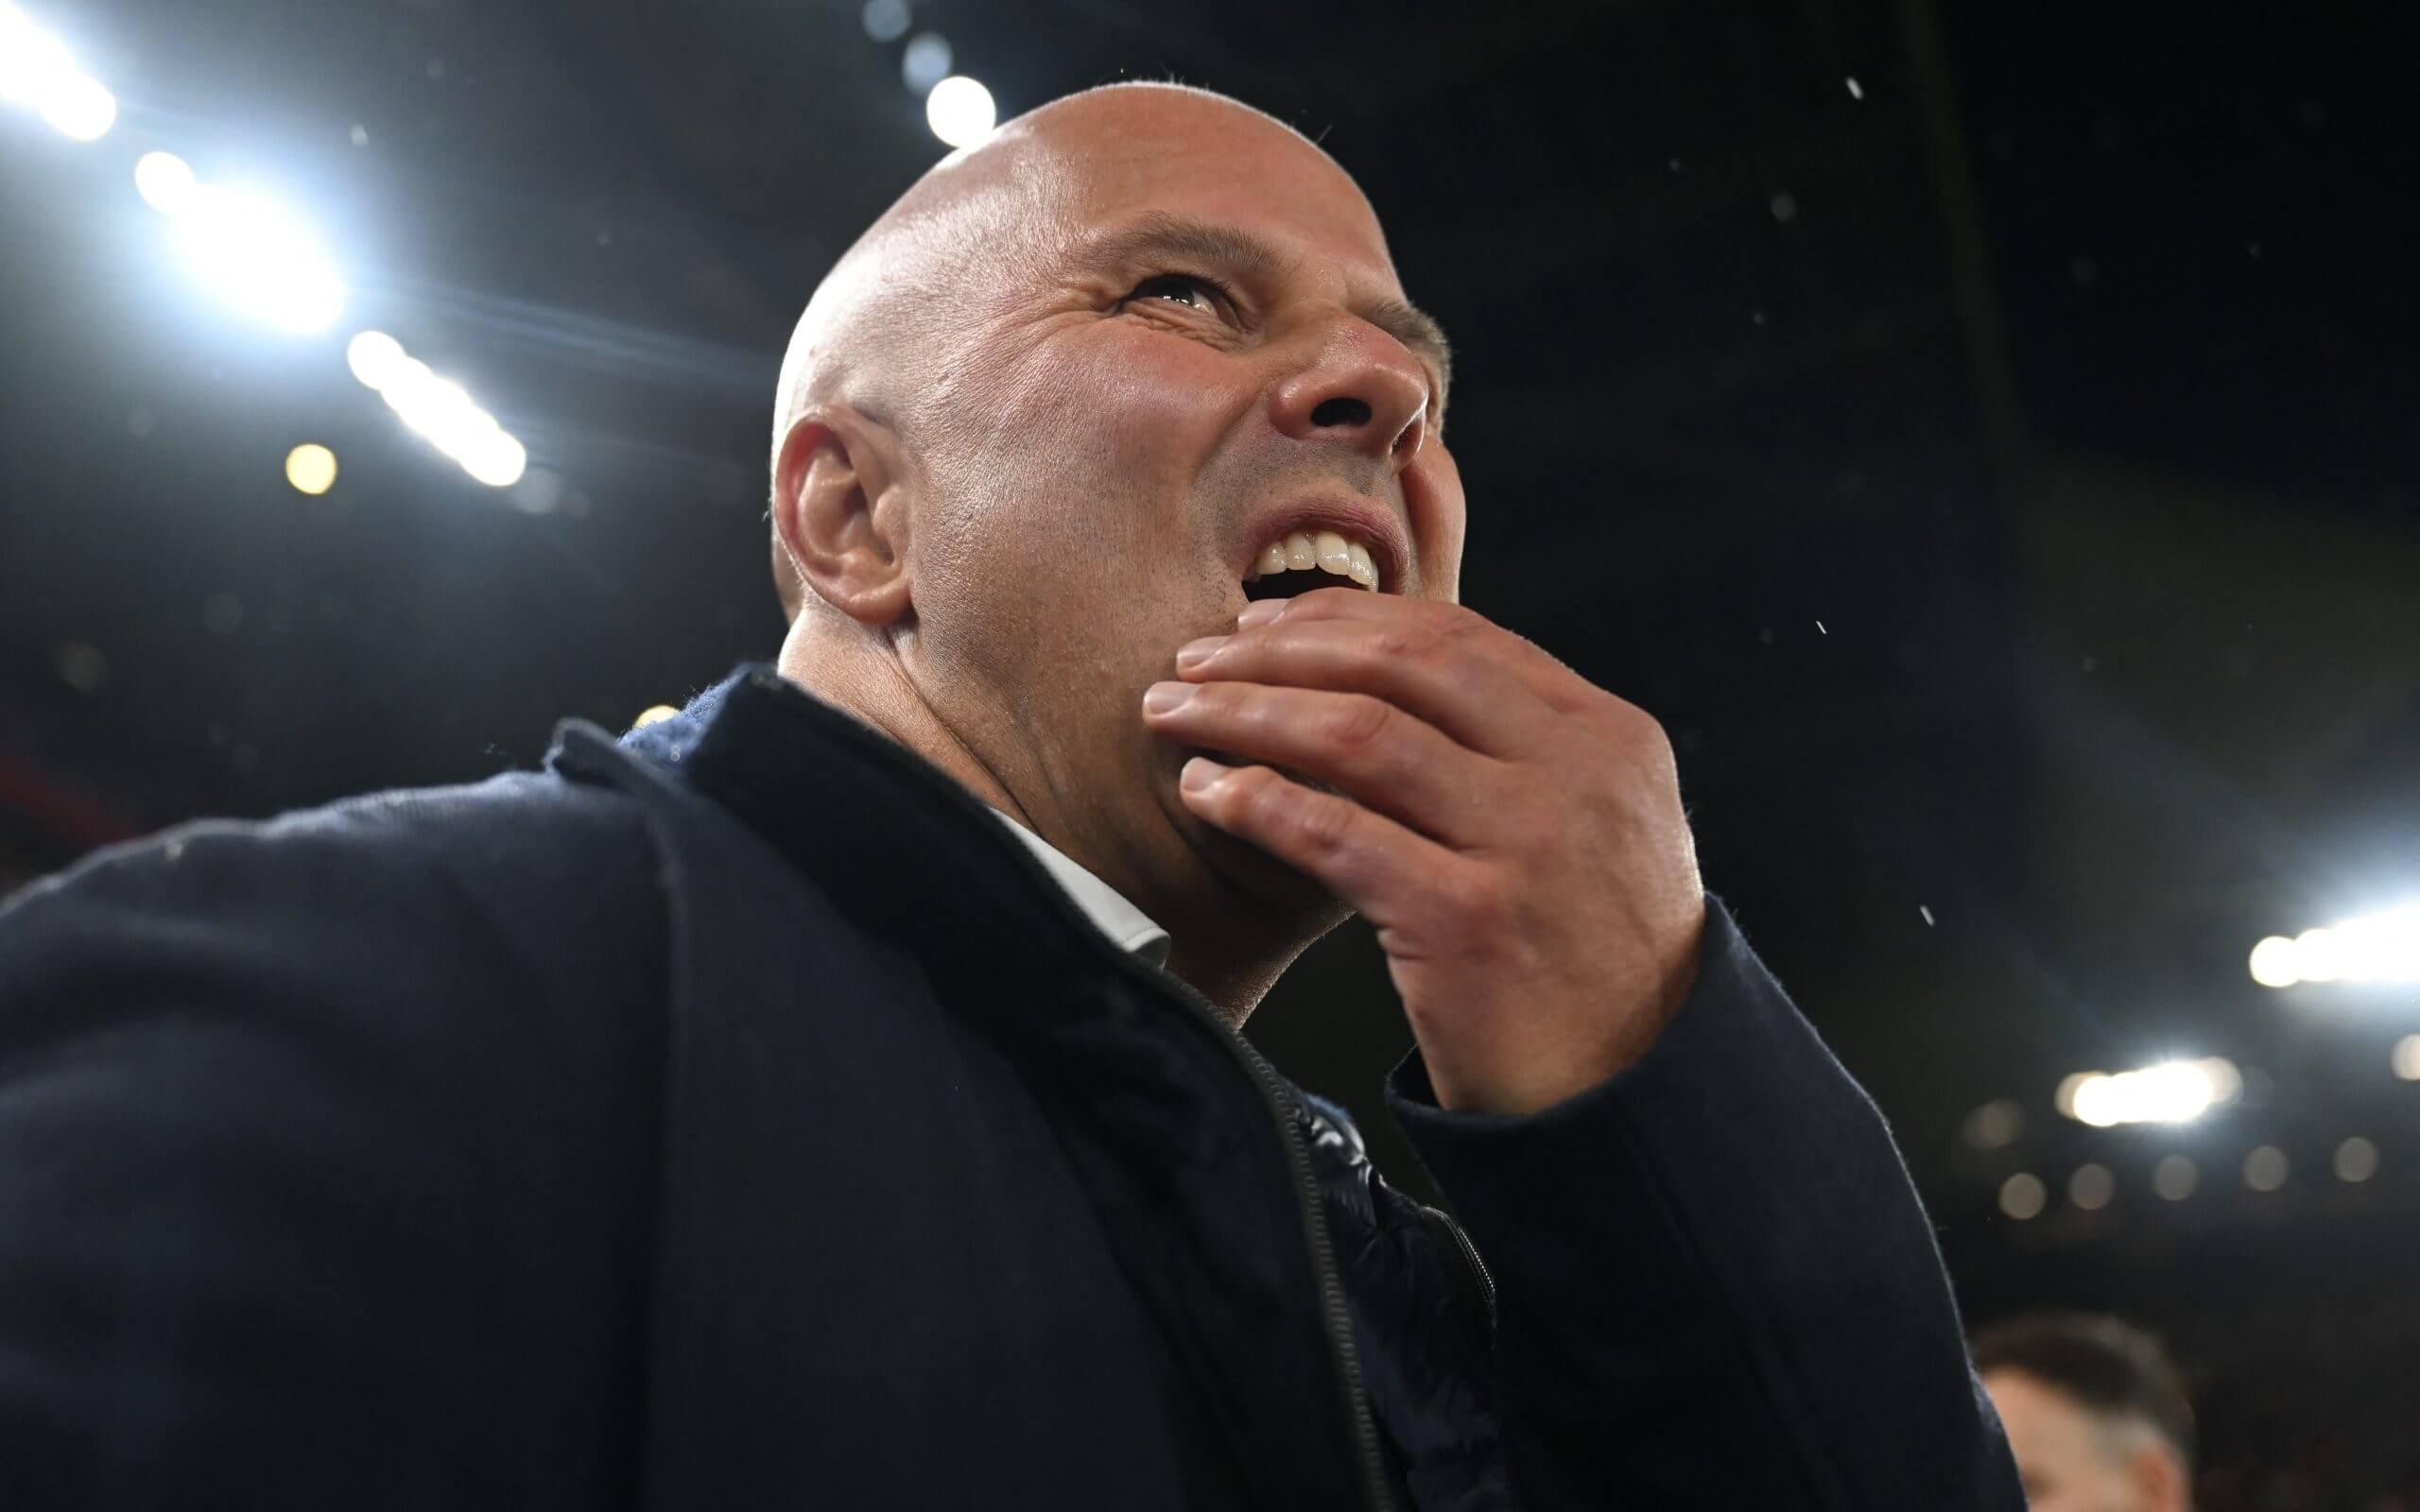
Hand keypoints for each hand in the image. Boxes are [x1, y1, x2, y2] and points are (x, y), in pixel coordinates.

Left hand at [1143, 587, 1706, 1114]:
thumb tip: (1386, 687)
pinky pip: (1335, 834)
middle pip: (1400, 669)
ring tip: (1176, 714)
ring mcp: (1524, 844)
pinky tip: (1208, 792)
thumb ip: (1521, 754)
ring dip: (1246, 713)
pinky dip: (1257, 801)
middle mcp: (1573, 774)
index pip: (1458, 636)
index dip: (1345, 618)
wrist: (1640, 1094)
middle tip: (1196, 659)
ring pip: (1357, 736)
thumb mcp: (1596, 828)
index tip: (1266, 622)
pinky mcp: (1466, 920)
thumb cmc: (1594, 966)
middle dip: (1279, 652)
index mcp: (1606, 735)